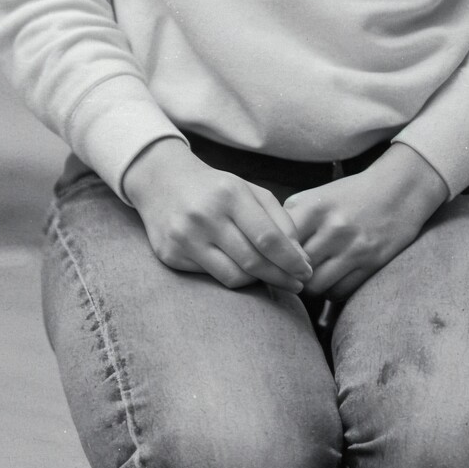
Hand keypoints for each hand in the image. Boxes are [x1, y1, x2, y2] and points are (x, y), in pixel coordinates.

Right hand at [122, 137, 312, 292]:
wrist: (162, 183)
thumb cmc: (216, 189)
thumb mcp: (250, 191)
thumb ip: (280, 220)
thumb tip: (301, 258)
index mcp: (229, 194)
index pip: (268, 238)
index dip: (291, 260)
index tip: (306, 271)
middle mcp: (204, 216)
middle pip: (253, 261)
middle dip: (281, 277)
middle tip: (297, 284)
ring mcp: (184, 237)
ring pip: (234, 277)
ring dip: (258, 282)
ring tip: (271, 277)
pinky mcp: (171, 255)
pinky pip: (212, 278)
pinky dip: (233, 277)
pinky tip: (242, 271)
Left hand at [285, 144, 448, 306]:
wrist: (398, 189)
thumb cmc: (350, 195)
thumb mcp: (316, 197)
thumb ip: (290, 220)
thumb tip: (264, 251)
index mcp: (313, 208)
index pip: (278, 246)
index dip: (271, 259)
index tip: (270, 263)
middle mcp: (333, 228)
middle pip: (294, 269)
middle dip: (288, 276)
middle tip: (287, 277)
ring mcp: (354, 248)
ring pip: (315, 286)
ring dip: (309, 288)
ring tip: (308, 281)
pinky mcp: (372, 263)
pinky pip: (339, 291)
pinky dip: (330, 291)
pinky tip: (330, 280)